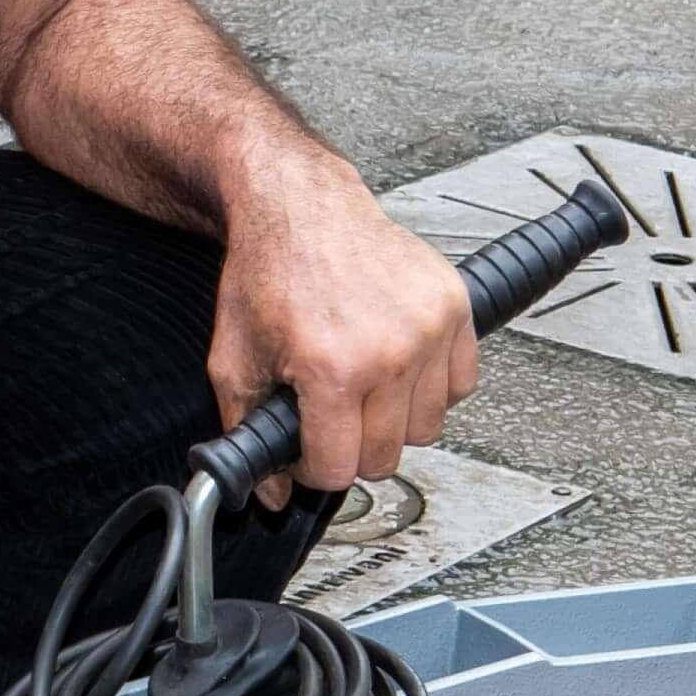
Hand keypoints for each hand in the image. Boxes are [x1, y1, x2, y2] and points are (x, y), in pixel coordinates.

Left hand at [207, 143, 477, 500]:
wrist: (300, 205)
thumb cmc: (268, 272)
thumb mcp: (234, 359)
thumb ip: (246, 433)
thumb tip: (270, 491)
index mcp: (331, 367)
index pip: (339, 469)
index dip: (314, 466)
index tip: (306, 446)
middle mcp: (388, 351)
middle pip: (386, 456)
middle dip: (352, 446)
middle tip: (331, 413)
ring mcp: (428, 329)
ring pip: (428, 428)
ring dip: (396, 419)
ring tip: (363, 384)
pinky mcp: (454, 307)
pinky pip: (462, 384)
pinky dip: (433, 387)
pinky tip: (398, 365)